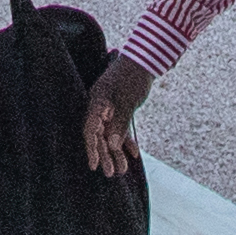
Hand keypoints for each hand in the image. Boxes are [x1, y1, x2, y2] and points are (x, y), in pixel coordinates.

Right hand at [79, 60, 152, 178]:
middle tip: (111, 173)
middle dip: (105, 154)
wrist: (145, 61)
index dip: (91, 148)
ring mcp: (109, 107)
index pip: (90, 129)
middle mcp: (100, 106)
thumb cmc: (133, 78)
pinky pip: (119, 128)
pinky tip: (133, 153)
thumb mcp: (127, 102)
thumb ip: (118, 123)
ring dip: (116, 151)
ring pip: (110, 133)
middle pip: (99, 134)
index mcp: (97, 102)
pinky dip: (126, 140)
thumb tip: (110, 145)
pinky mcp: (119, 108)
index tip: (94, 165)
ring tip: (122, 169)